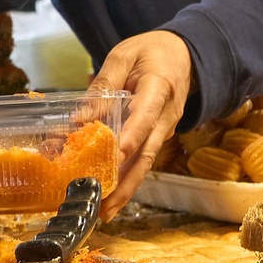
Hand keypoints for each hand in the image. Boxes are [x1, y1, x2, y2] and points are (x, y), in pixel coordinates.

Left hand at [91, 30, 194, 213]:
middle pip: (147, 153)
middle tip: (106, 206)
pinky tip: (108, 192)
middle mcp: (166, 116)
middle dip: (127, 183)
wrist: (183, 55)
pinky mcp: (157, 137)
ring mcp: (164, 129)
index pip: (146, 116)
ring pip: (144, 162)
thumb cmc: (151, 52)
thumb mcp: (123, 56)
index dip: (132, 137)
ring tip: (104, 210)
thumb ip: (102, 87)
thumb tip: (79, 119)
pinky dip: (125, 176)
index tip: (116, 156)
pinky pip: (142, 158)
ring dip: (124, 186)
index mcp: (160, 87)